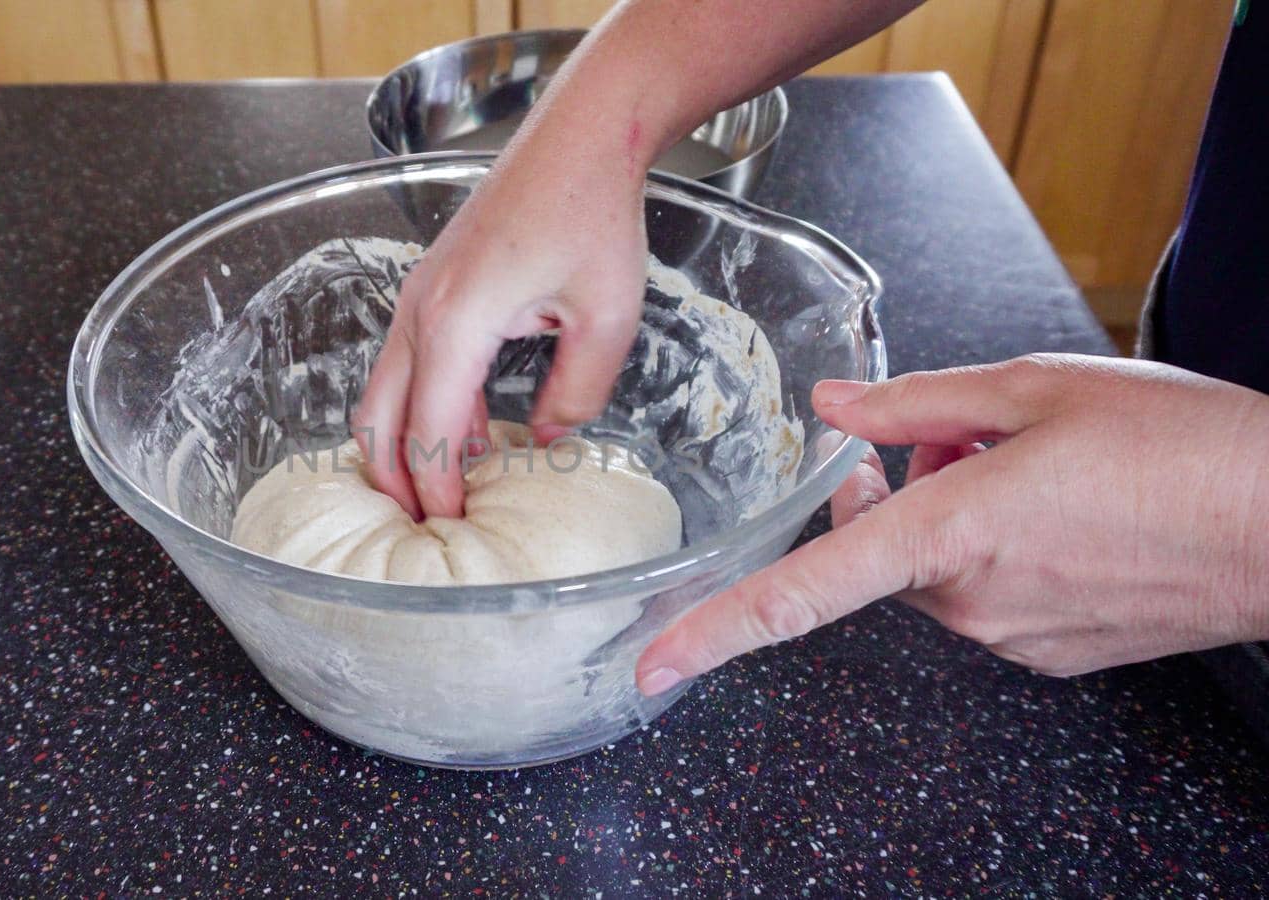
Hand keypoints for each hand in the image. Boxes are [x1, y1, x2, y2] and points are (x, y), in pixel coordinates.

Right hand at [352, 141, 646, 518]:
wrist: (578, 138)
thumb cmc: (590, 214)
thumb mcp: (607, 318)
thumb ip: (576, 393)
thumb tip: (547, 438)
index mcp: (455, 325)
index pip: (428, 435)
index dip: (437, 491)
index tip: (455, 530)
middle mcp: (420, 311)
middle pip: (378, 419)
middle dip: (394, 480)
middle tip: (424, 527)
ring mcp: (419, 295)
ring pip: (385, 390)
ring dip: (404, 443)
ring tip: (442, 489)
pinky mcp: (433, 285)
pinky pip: (409, 361)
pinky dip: (421, 406)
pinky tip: (465, 431)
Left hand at [637, 353, 1268, 694]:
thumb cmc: (1178, 447)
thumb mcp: (1036, 388)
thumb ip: (914, 403)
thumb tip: (830, 411)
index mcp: (949, 531)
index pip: (805, 592)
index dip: (717, 629)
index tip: (654, 661)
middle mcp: (969, 600)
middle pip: (881, 545)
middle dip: (902, 488)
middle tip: (977, 435)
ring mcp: (1011, 636)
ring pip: (935, 570)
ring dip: (956, 516)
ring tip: (1042, 471)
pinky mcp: (1047, 654)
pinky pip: (988, 596)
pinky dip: (1002, 552)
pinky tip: (1067, 516)